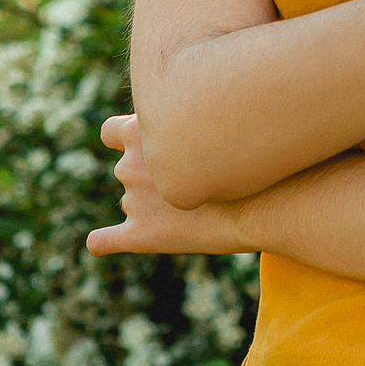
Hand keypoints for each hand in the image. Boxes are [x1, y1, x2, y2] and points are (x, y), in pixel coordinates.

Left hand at [85, 115, 253, 256]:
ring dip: (153, 206)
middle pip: (127, 169)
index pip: (110, 131)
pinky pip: (103, 240)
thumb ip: (184, 123)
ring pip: (132, 202)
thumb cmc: (246, 157)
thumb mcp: (210, 122)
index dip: (129, 139)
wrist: (263, 201)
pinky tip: (101, 243)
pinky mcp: (140, 235)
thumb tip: (178, 129)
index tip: (150, 145)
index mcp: (139, 132)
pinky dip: (102, 242)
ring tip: (198, 209)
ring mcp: (133, 202)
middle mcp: (129, 165)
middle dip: (149, 176)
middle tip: (194, 180)